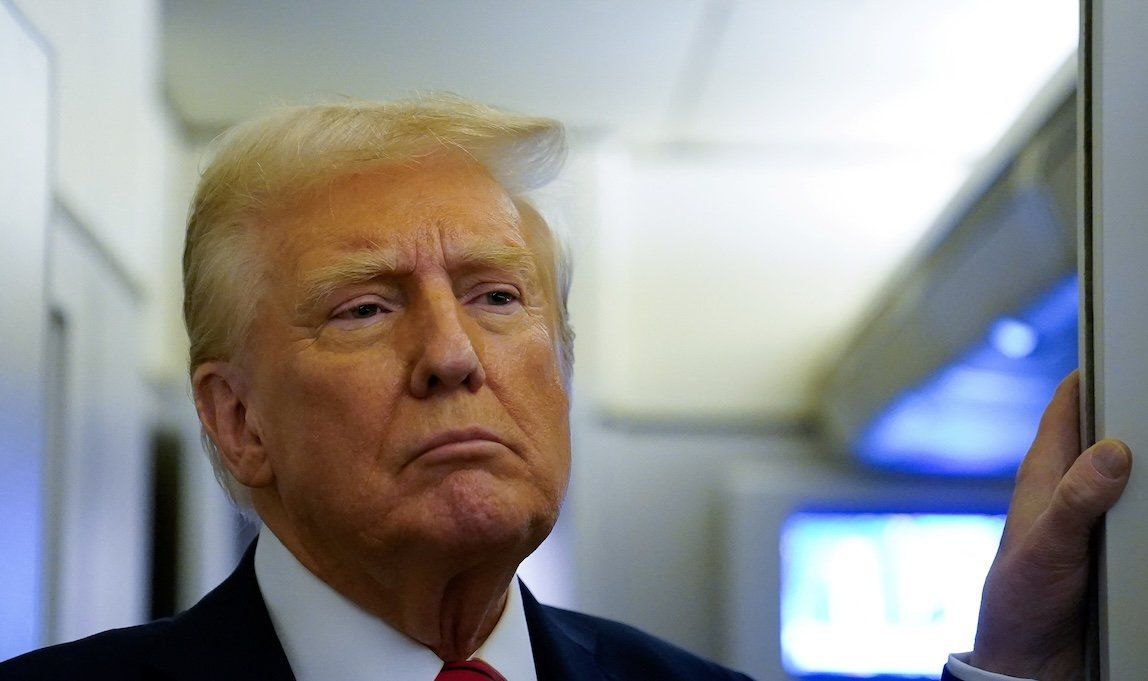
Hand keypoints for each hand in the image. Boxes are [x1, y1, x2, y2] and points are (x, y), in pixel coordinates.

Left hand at [970, 372, 1131, 679]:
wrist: (1031, 658)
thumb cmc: (1021, 599)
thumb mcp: (1046, 547)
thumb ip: (1076, 501)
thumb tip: (1112, 449)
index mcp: (1045, 473)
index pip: (1069, 404)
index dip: (1094, 369)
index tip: (1123, 335)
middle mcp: (1071, 487)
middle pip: (1110, 430)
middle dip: (1139, 406)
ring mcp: (1096, 515)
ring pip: (1132, 470)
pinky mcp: (1116, 545)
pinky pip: (1144, 510)